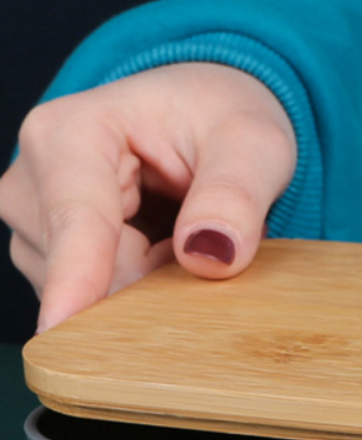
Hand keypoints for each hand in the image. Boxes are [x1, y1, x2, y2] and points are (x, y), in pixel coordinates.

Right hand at [0, 63, 295, 331]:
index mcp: (68, 134)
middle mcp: (31, 180)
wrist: (202, 115)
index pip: (78, 224)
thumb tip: (209, 255)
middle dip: (163, 273)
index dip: (77, 280)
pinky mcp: (48, 255)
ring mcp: (33, 224)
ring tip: (186, 230)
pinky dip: (145, 284)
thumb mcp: (253, 142)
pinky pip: (100, 298)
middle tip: (213, 232)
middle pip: (93, 273)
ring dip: (157, 279)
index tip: (63, 325)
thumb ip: (235, 195)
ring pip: (97, 294)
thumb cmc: (219, 117)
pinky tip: (165, 247)